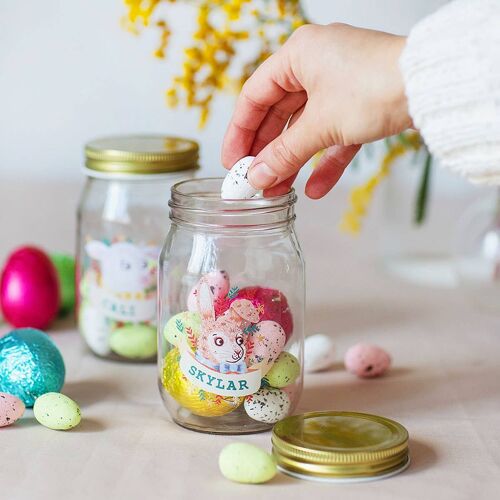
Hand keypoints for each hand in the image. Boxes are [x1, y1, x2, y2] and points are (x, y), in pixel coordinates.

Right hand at [222, 23, 411, 197]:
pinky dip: (324, 161)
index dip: (239, 133)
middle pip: (277, 115)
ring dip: (292, 162)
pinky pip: (333, 136)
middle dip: (266, 153)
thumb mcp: (320, 124)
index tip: (232, 162)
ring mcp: (338, 86)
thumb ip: (284, 154)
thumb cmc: (376, 86)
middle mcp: (315, 66)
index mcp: (298, 56)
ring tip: (277, 192)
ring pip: (304, 129)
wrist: (433, 88)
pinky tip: (314, 189)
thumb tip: (256, 177)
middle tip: (253, 182)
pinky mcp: (359, 106)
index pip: (254, 97)